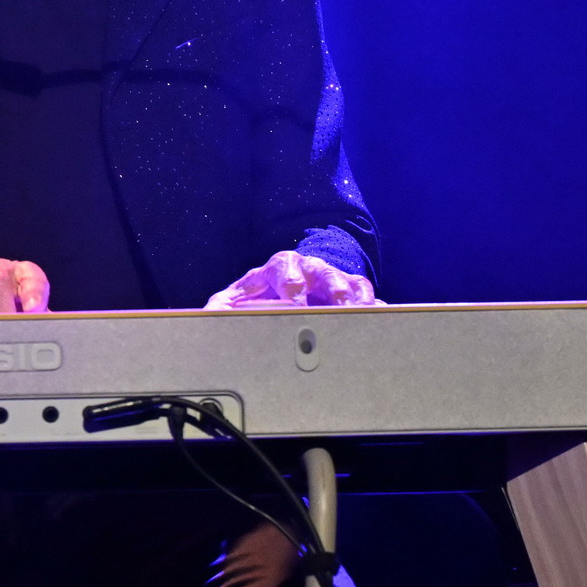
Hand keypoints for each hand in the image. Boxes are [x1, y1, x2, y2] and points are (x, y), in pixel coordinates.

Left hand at [204, 250, 378, 310]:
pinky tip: (378, 319)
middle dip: (331, 289)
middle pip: (323, 271)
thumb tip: (207, 316)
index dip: (291, 281)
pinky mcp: (350, 291)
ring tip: (362, 317)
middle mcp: (308, 268)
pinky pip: (366, 295)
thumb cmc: (260, 295)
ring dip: (356, 299)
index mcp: (279, 267)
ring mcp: (332, 278)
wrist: (286, 285)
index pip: (284, 267)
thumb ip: (222, 306)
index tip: (295, 298)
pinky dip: (374, 306)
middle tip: (339, 307)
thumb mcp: (238, 298)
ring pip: (349, 282)